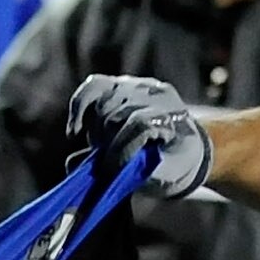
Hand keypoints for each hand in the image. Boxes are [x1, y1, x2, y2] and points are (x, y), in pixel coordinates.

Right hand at [68, 74, 211, 197]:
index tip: (110, 170)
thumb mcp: (164, 177)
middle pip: (117, 114)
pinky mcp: (120, 82)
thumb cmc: (172, 165)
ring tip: (102, 149)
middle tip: (107, 163)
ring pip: (103, 102)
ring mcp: (138, 85)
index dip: (120, 149)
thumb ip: (134, 175)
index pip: (140, 124)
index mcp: (174, 118)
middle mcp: (157, 94)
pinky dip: (79, 108)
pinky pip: (93, 87)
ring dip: (96, 131)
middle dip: (106, 143)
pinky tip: (77, 131)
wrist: (182, 144)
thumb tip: (95, 172)